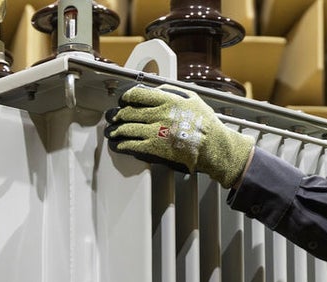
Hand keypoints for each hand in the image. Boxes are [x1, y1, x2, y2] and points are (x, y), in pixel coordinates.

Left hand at [102, 84, 254, 186]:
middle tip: (113, 117)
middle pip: (129, 112)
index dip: (126, 97)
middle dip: (118, 115)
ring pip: (128, 128)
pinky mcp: (156, 148)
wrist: (214, 147)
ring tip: (112, 131)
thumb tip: (156, 88)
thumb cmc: (207, 124)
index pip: (138, 94)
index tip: (123, 100)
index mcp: (168, 100)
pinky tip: (119, 144)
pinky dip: (123, 144)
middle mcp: (160, 114)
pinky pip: (133, 145)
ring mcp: (156, 132)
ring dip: (117, 130)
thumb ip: (173, 91)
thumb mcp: (193, 98)